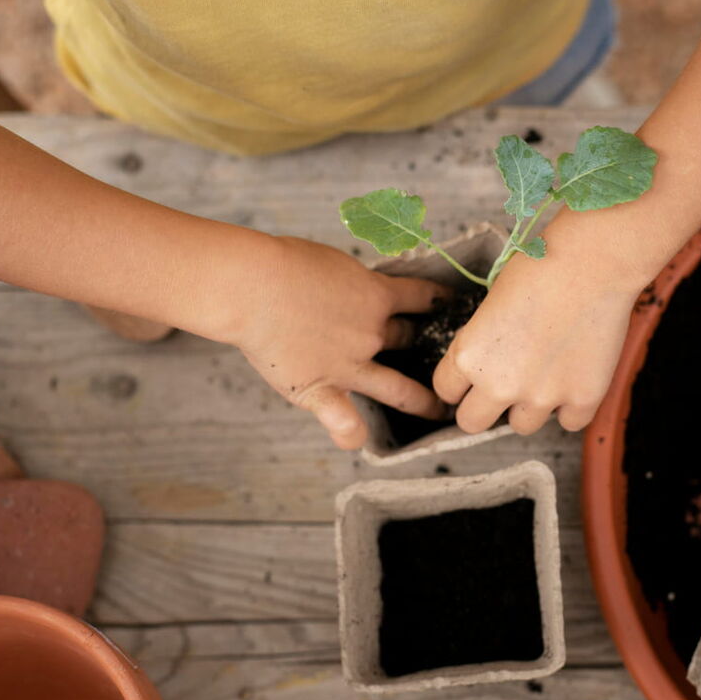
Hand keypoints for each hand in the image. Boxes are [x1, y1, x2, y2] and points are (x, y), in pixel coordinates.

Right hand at [228, 235, 448, 448]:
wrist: (253, 286)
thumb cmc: (284, 263)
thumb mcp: (333, 262)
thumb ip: (351, 282)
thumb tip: (354, 290)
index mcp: (375, 295)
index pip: (420, 297)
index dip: (437, 300)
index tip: (447, 303)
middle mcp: (371, 333)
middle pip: (405, 338)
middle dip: (415, 341)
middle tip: (425, 349)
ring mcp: (349, 366)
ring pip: (398, 389)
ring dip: (421, 400)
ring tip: (437, 408)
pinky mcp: (320, 389)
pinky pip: (345, 421)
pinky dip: (351, 433)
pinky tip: (355, 438)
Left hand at [433, 209, 653, 434]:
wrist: (592, 262)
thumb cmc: (539, 269)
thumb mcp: (489, 305)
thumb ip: (480, 343)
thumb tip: (484, 365)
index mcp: (469, 357)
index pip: (446, 390)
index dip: (459, 382)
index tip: (473, 374)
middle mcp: (500, 385)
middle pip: (472, 423)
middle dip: (483, 407)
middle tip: (502, 387)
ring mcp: (543, 396)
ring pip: (522, 425)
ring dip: (529, 407)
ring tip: (546, 374)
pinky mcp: (582, 399)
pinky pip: (569, 422)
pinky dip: (572, 406)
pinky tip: (575, 377)